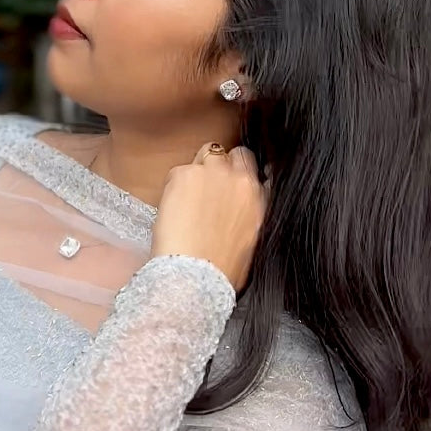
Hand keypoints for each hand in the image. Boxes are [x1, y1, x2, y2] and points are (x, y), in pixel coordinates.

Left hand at [150, 142, 268, 289]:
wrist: (196, 276)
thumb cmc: (222, 271)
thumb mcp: (252, 241)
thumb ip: (250, 214)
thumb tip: (242, 210)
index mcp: (258, 197)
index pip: (251, 165)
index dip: (237, 173)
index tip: (227, 185)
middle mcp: (239, 179)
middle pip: (229, 153)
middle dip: (219, 166)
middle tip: (204, 189)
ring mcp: (211, 173)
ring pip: (206, 153)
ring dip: (198, 170)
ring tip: (186, 198)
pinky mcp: (184, 174)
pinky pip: (179, 170)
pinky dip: (174, 185)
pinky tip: (172, 208)